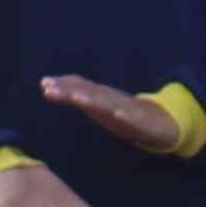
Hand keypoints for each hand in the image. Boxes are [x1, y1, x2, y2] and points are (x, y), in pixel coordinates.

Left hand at [36, 74, 185, 154]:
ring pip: (108, 104)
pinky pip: (132, 119)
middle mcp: (111, 99)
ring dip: (93, 100)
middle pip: (88, 93)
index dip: (63, 85)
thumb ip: (76, 96)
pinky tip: (118, 115)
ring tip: (77, 99)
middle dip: (70, 90)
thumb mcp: (97, 105)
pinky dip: (125, 116)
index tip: (43, 83)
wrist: (162, 123)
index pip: (80, 87)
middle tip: (49, 89)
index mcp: (101, 97)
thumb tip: (46, 89)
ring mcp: (126, 109)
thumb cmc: (123, 113)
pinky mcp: (140, 122)